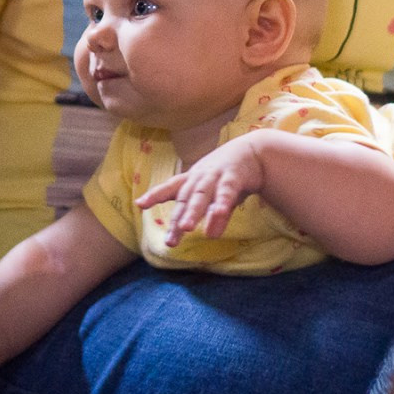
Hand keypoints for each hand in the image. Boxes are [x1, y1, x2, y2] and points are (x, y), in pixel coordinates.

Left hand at [136, 134, 265, 243]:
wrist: (253, 152)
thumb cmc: (227, 176)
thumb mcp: (215, 193)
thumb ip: (210, 213)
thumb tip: (209, 236)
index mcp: (192, 180)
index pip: (170, 187)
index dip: (155, 194)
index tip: (140, 204)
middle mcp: (200, 177)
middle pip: (185, 199)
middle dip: (177, 218)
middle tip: (170, 240)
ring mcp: (215, 176)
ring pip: (201, 195)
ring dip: (194, 211)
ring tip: (187, 228)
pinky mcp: (233, 178)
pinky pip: (226, 192)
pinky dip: (221, 204)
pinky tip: (218, 215)